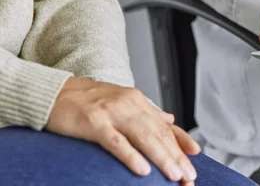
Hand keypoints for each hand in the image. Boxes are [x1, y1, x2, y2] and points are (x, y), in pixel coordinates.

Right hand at [47, 77, 200, 184]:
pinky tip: (143, 170)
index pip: (164, 124)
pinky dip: (132, 156)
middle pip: (158, 134)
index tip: (196, 155)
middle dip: (176, 156)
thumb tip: (170, 118)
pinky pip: (117, 142)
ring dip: (162, 158)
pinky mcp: (94, 123)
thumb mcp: (122, 101)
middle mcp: (130, 105)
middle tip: (189, 176)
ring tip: (175, 176)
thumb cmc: (88, 100)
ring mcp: (113, 113)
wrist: (55, 92)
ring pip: (144, 138)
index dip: (181, 140)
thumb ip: (147, 112)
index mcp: (137, 101)